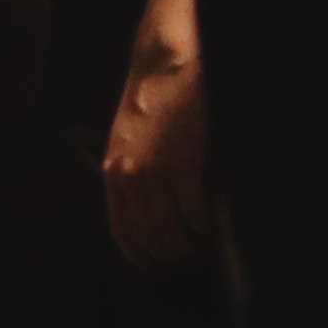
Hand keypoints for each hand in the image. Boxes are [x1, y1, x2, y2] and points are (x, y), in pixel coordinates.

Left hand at [100, 43, 210, 271]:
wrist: (166, 62)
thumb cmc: (152, 99)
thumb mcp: (128, 141)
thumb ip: (133, 175)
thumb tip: (149, 213)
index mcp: (114, 172)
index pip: (123, 233)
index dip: (142, 257)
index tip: (158, 266)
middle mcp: (130, 177)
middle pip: (151, 239)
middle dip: (173, 255)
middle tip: (191, 255)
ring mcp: (158, 172)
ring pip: (175, 232)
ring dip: (192, 244)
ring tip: (205, 241)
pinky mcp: (186, 163)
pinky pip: (196, 213)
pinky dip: (207, 226)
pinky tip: (214, 222)